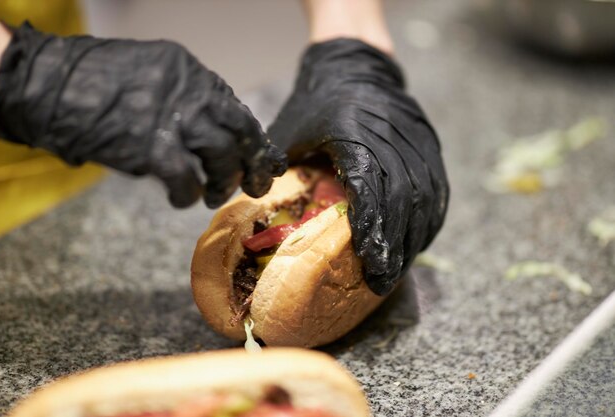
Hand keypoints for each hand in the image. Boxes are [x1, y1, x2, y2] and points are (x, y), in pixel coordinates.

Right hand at [0, 22, 285, 207]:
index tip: (259, 159)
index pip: (236, 109)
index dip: (252, 139)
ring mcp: (174, 118)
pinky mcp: (152, 148)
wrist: (45, 83)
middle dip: (255, 163)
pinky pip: (187, 180)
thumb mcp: (150, 77)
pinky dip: (188, 195)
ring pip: (223, 156)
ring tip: (213, 196)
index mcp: (191, 73)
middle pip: (242, 130)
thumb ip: (183, 100)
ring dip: (224, 182)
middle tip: (257, 186)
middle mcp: (191, 91)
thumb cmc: (91, 83)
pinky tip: (181, 199)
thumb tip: (210, 132)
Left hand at [268, 39, 448, 294]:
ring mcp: (416, 141)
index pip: (371, 189)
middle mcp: (391, 139)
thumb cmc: (315, 103)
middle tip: (382, 280)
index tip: (370, 264)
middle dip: (395, 246)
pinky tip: (418, 242)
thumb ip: (276, 169)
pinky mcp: (429, 144)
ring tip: (399, 268)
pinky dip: (429, 219)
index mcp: (354, 136)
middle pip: (403, 201)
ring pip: (425, 197)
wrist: (353, 65)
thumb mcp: (288, 131)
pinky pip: (437, 188)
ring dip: (414, 238)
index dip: (372, 230)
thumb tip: (253, 210)